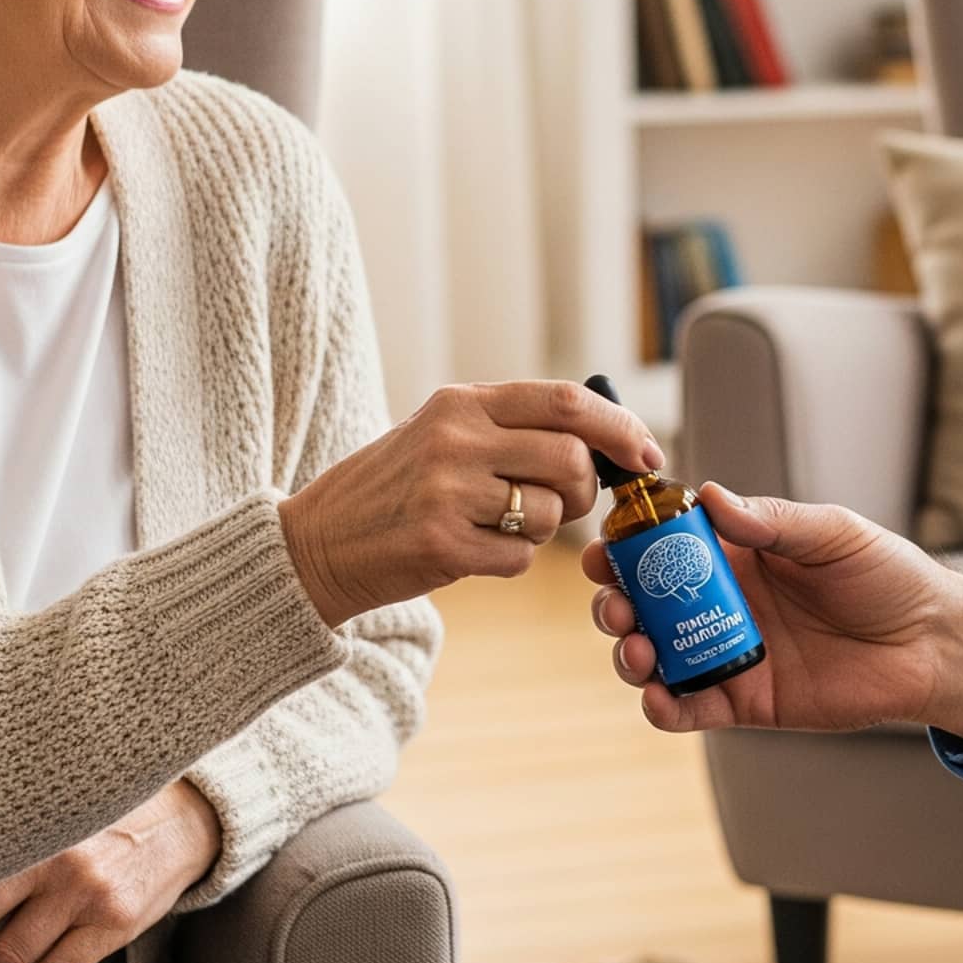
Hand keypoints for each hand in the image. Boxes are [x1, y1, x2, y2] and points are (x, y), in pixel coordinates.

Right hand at [280, 380, 665, 627]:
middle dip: (585, 491)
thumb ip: (513, 427)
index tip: (647, 453)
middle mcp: (456, 438)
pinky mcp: (441, 545)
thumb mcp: (443, 432)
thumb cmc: (395, 488)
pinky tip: (472, 551)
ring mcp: (447, 492)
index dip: (620, 427)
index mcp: (462, 401)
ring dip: (543, 529)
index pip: (566, 402)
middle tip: (565, 504)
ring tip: (498, 525)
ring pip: (552, 512)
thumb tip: (607, 441)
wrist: (315, 543)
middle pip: (571, 460)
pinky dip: (511, 561)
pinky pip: (521, 558)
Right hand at [583, 485, 962, 740]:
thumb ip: (773, 521)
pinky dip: (663, 707)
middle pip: (648, 603)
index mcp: (740, 554)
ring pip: (657, 655)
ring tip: (636, 650)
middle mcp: (725, 603)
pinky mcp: (747, 701)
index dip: (630, 547)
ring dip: (630, 652)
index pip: (668, 547)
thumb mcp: (832, 533)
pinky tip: (657, 698)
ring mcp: (731, 653)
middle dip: (619, 603)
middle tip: (618, 606)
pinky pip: (691, 707)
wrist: (932, 644)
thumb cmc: (888, 577)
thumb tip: (711, 497)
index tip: (605, 549)